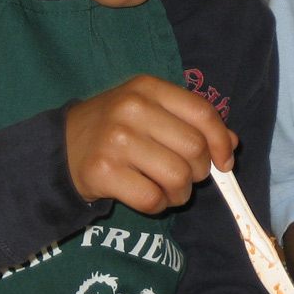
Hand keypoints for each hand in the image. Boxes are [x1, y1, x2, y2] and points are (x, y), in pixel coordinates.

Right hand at [64, 75, 236, 211]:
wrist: (60, 146)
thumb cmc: (115, 128)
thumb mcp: (150, 110)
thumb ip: (190, 121)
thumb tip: (232, 143)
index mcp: (147, 88)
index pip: (201, 112)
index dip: (221, 140)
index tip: (225, 162)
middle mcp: (131, 109)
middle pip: (194, 149)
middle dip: (198, 171)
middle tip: (185, 176)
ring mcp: (115, 140)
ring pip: (177, 177)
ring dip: (180, 192)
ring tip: (167, 189)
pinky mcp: (102, 172)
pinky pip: (152, 199)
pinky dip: (158, 205)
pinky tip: (147, 196)